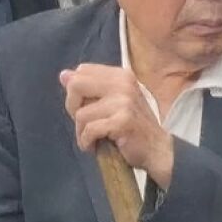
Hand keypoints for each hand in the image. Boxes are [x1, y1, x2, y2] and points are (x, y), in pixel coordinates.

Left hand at [60, 64, 173, 188]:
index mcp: (121, 75)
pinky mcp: (122, 121)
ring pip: (81, 114)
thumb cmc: (134, 128)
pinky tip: (94, 147)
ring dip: (81, 133)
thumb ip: (90, 88)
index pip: (82, 71)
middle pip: (76, 86)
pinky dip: (87, 142)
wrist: (158, 150)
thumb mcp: (114, 102)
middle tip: (85, 124)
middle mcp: (123, 83)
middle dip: (73, 108)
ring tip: (93, 140)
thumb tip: (63, 75)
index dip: (77, 92)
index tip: (88, 109)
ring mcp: (124, 102)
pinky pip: (89, 130)